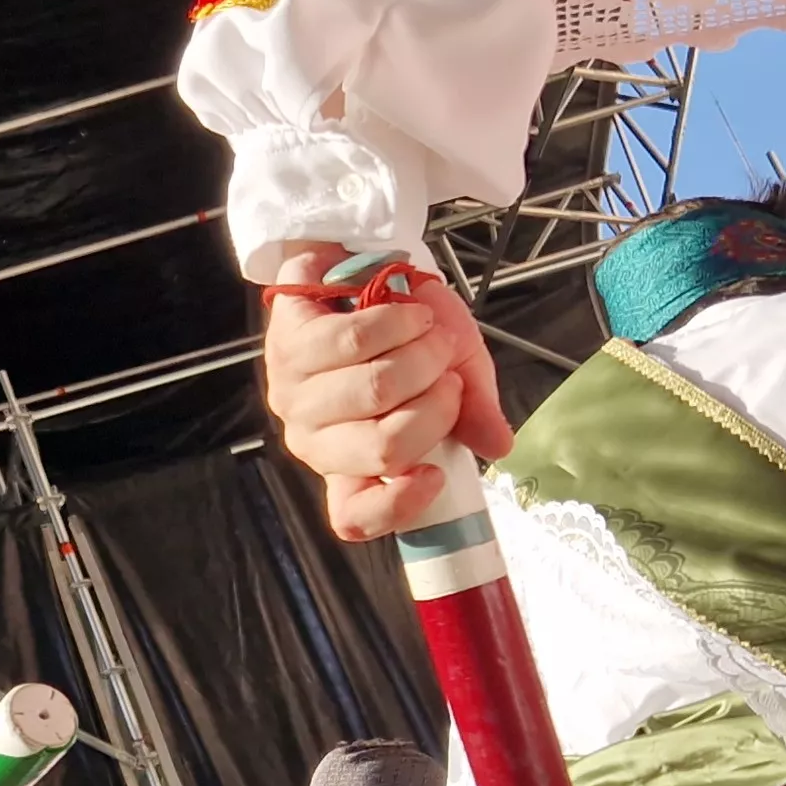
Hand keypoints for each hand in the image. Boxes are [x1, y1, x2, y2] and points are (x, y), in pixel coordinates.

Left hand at [261, 244, 508, 539]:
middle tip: (446, 373)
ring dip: (421, 356)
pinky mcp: (288, 346)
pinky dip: (397, 323)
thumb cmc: (407, 331)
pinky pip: (354, 343)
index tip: (437, 475)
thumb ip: (472, 409)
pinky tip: (408, 314)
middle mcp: (317, 442)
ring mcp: (296, 397)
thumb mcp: (455, 372)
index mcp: (352, 466)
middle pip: (382, 449)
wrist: (365, 268)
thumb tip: (498, 444)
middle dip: (437, 405)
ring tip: (430, 336)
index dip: (397, 507)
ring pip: (373, 391)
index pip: (354, 517)